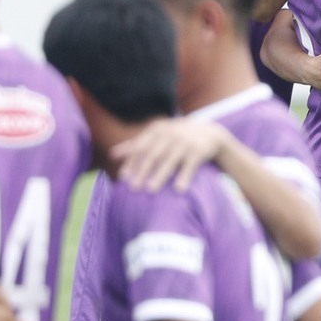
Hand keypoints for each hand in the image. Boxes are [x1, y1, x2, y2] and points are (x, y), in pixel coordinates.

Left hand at [110, 118, 232, 192]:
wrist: (209, 132)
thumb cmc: (176, 137)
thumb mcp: (157, 136)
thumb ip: (136, 144)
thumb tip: (111, 154)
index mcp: (157, 130)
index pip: (141, 147)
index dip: (132, 162)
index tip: (124, 178)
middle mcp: (170, 134)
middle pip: (153, 154)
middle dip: (143, 171)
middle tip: (134, 188)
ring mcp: (185, 142)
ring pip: (170, 160)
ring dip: (160, 176)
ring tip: (151, 190)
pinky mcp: (199, 151)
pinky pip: (190, 166)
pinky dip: (184, 177)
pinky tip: (178, 189)